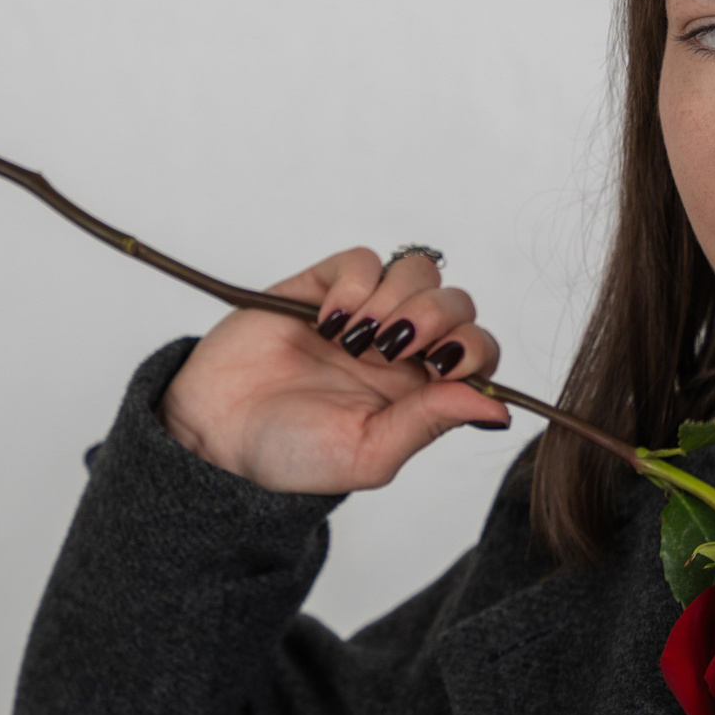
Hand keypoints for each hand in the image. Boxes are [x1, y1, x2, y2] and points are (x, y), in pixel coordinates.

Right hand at [155, 247, 509, 492]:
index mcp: (424, 389)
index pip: (479, 350)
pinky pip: (363, 260)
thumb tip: (497, 410)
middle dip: (435, 318)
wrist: (217, 435)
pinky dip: (355, 284)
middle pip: (456, 302)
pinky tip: (331, 322)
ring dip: (397, 299)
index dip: (474, 349)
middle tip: (394, 348)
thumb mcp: (370, 453)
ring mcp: (365, 313)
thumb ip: (430, 423)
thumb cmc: (292, 455)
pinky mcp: (324, 287)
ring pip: (418, 272)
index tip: (442, 367)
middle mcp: (402, 347)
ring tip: (357, 339)